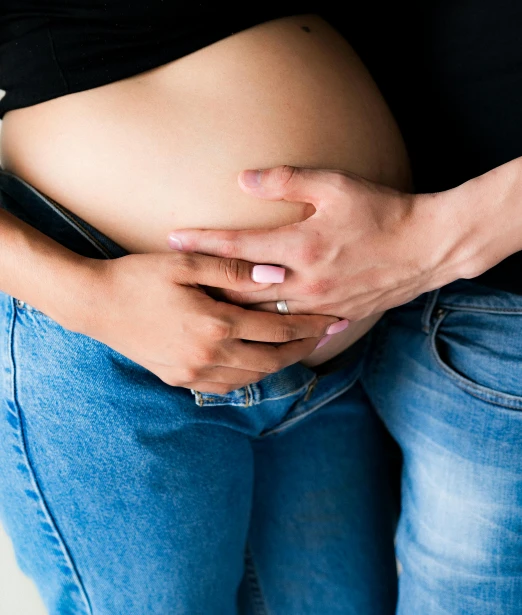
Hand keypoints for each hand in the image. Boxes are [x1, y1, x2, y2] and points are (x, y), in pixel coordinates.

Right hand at [76, 251, 341, 393]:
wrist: (95, 305)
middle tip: (327, 336)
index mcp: (215, 324)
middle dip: (304, 349)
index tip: (333, 319)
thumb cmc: (139, 276)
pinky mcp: (179, 379)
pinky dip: (250, 376)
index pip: (277, 329)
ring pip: (252, 377)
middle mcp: (209, 355)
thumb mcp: (186, 263)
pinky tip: (258, 363)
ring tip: (299, 349)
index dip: (310, 325)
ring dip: (280, 364)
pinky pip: (226, 386)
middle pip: (272, 359)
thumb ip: (233, 269)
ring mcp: (193, 372)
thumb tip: (277, 273)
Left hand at [167, 165, 463, 320]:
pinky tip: (251, 331)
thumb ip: (286, 181)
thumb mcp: (334, 185)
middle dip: (205, 285)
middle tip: (175, 282)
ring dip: (231, 312)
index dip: (201, 242)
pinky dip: (269, 331)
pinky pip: (293, 331)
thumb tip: (243, 180)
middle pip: (241, 290)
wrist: (427, 246)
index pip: (236, 248)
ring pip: (263, 317)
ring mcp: (320, 305)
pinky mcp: (336, 317)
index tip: (172, 239)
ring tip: (202, 306)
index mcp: (301, 246)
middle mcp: (305, 282)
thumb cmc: (380, 210)